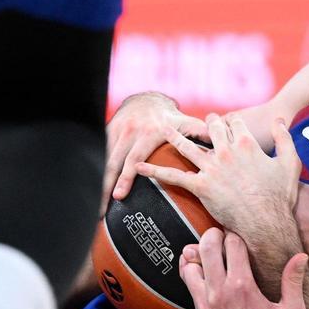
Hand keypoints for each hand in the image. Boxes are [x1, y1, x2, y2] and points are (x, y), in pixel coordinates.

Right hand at [103, 92, 209, 207]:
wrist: (145, 100)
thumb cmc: (170, 118)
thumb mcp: (185, 122)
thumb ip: (201, 133)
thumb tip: (218, 142)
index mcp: (149, 132)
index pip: (136, 158)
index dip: (127, 177)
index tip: (120, 196)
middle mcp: (130, 132)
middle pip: (116, 163)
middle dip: (107, 186)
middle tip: (103, 208)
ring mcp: (116, 133)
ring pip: (104, 161)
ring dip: (98, 184)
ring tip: (95, 207)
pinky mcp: (106, 135)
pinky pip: (99, 156)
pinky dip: (94, 174)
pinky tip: (91, 193)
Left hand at [136, 114, 302, 237]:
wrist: (267, 223)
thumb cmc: (280, 197)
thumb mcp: (290, 163)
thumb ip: (285, 138)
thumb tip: (279, 121)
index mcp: (247, 144)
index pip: (234, 123)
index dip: (231, 121)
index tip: (228, 121)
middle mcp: (226, 152)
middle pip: (211, 129)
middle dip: (206, 123)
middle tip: (202, 123)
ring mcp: (211, 169)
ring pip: (187, 146)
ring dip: (174, 135)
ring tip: (164, 127)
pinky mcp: (201, 187)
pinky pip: (173, 176)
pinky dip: (154, 171)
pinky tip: (140, 167)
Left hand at [180, 228, 307, 308]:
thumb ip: (293, 281)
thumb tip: (301, 256)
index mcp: (243, 287)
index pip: (232, 245)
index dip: (236, 236)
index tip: (240, 236)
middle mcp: (219, 292)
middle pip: (207, 247)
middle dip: (214, 235)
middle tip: (221, 235)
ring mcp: (205, 303)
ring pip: (190, 264)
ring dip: (199, 254)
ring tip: (211, 254)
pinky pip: (188, 283)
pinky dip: (192, 272)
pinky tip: (204, 270)